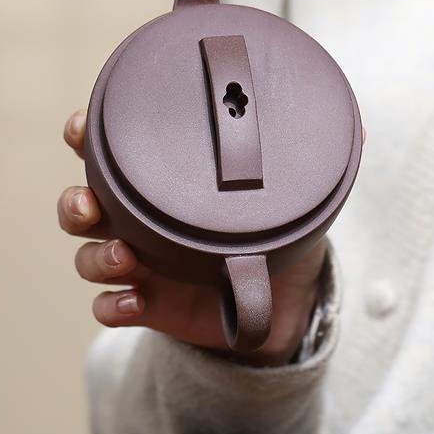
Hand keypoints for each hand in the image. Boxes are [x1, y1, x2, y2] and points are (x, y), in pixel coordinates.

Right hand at [58, 109, 327, 365]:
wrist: (285, 298)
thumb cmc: (276, 229)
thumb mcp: (296, 194)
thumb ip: (317, 158)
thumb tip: (359, 126)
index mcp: (165, 178)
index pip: (108, 148)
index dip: (84, 135)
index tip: (82, 128)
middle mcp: (141, 217)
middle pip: (82, 203)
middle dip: (75, 201)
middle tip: (90, 203)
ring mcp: (139, 262)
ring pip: (88, 255)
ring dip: (94, 255)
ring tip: (125, 259)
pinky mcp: (148, 304)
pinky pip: (109, 308)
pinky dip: (112, 307)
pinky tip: (132, 303)